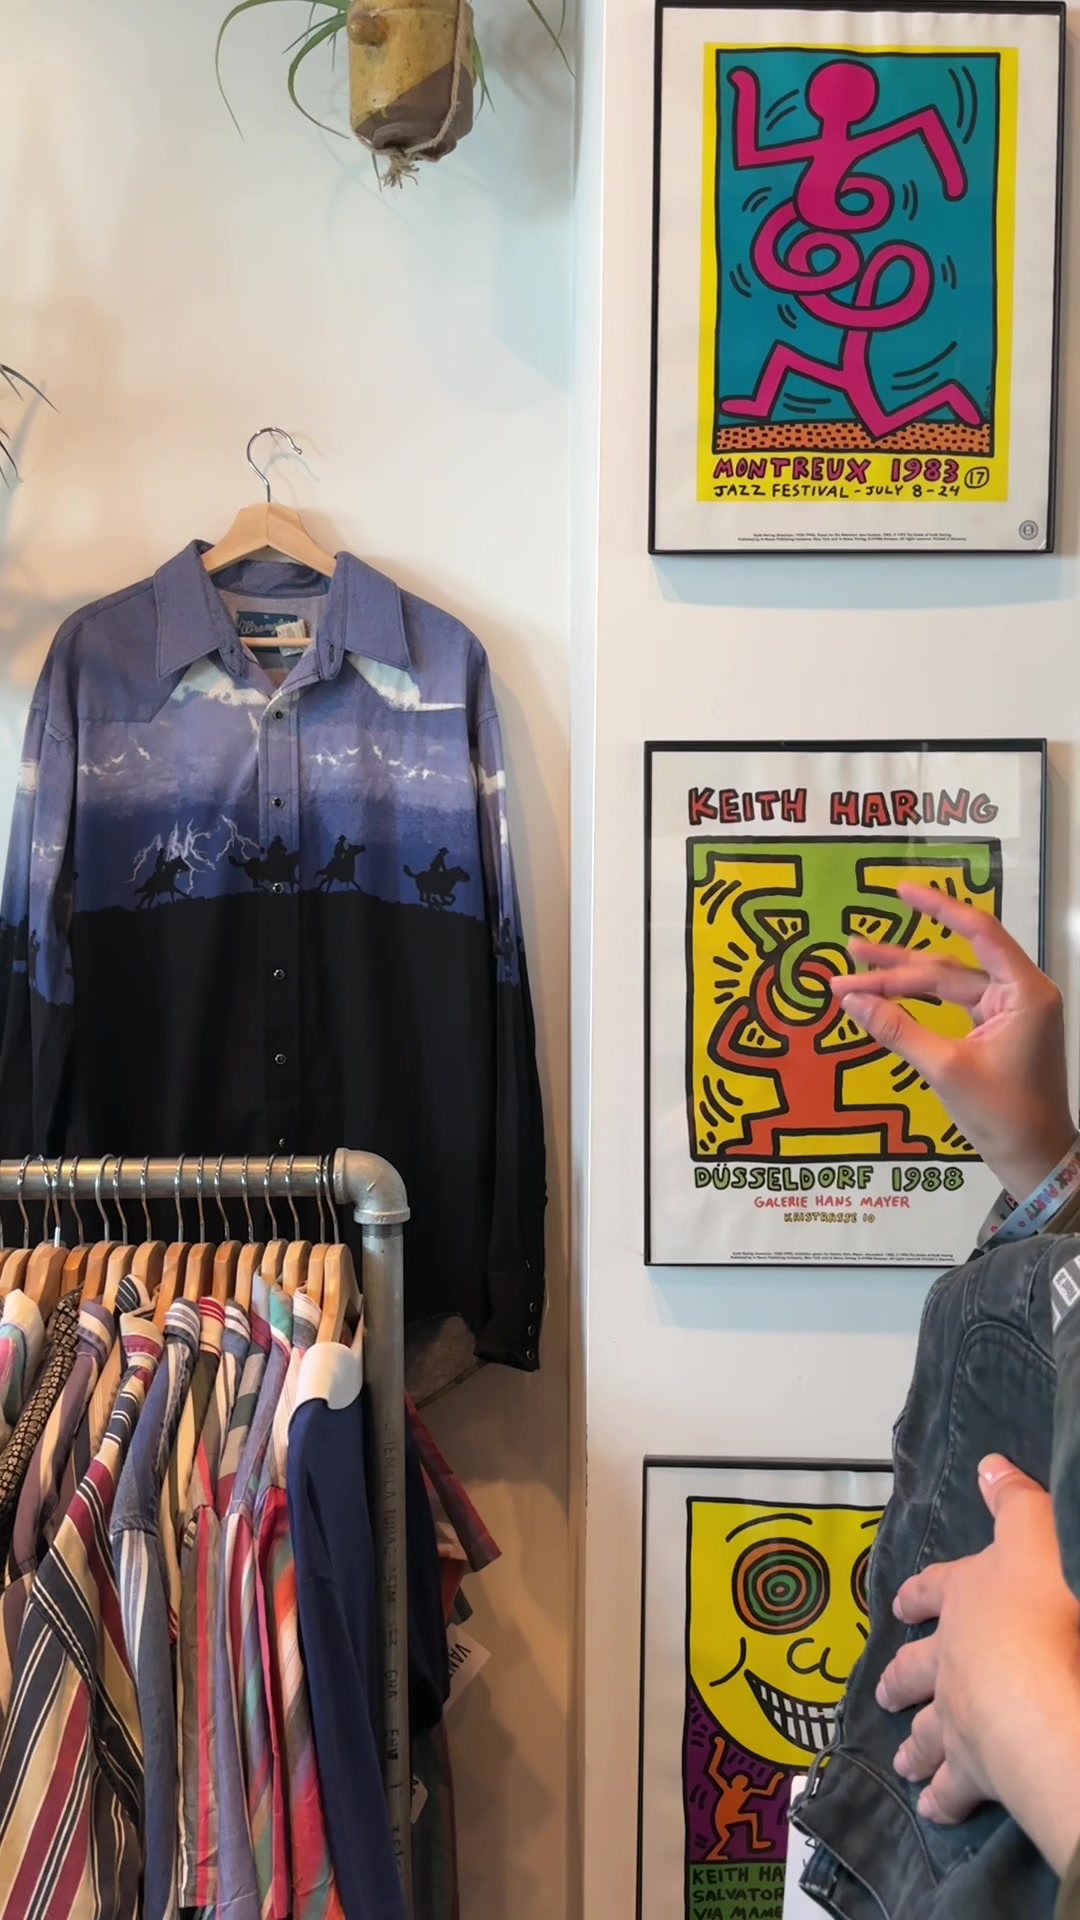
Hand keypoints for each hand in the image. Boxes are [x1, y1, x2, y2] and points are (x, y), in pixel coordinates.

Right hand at [831, 883, 1073, 1199]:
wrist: (1036, 1160)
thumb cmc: (1004, 1115)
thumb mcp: (945, 1070)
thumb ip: (897, 1029)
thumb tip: (850, 999)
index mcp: (1023, 992)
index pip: (978, 932)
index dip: (937, 907)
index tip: (900, 891)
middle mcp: (1018, 993)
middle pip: (949, 964)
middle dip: (896, 963)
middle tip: (849, 951)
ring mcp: (1007, 1012)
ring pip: (945, 985)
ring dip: (900, 982)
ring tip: (852, 973)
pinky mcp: (995, 1031)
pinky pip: (951, 1006)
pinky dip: (917, 1005)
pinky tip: (883, 1001)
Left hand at [875, 1458, 1079, 1874]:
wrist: (1043, 1694)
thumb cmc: (1045, 1609)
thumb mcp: (1037, 1538)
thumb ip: (1015, 1504)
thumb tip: (990, 1464)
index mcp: (966, 1602)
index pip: (936, 1590)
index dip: (919, 1594)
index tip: (898, 1606)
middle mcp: (950, 1660)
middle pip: (917, 1668)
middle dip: (901, 1678)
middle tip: (883, 1692)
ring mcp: (957, 1718)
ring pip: (927, 1733)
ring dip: (915, 1745)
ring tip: (902, 1759)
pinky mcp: (976, 1770)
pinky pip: (954, 1790)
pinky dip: (943, 1800)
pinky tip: (933, 1810)